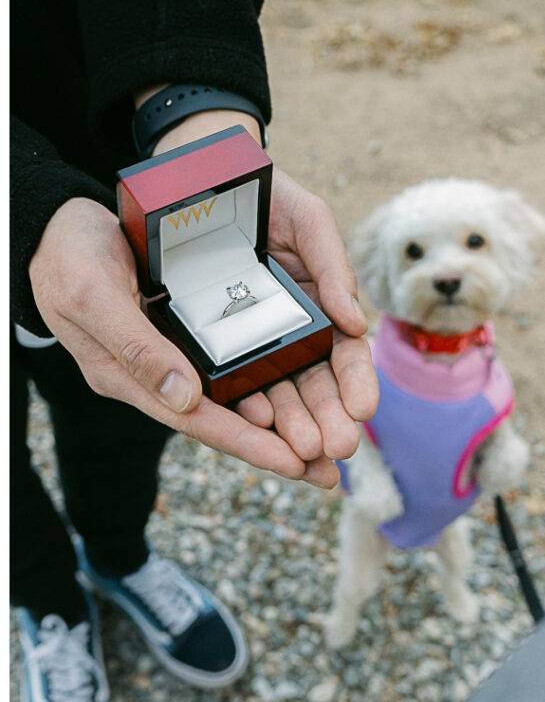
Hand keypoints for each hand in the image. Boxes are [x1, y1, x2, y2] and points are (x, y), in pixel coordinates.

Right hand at [28, 197, 323, 483]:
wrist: (59, 226)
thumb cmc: (68, 259)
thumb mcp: (93, 295)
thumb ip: (136, 348)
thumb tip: (185, 398)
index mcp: (130, 376)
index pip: (198, 420)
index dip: (247, 443)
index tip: (293, 465)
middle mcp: (159, 375)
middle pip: (227, 418)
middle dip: (278, 446)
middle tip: (330, 475)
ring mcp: (174, 357)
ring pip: (237, 396)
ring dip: (283, 418)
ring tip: (330, 443)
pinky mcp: (188, 334)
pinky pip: (235, 364)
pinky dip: (269, 378)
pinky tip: (303, 388)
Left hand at [154, 111, 378, 486]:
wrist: (206, 178)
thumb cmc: (267, 196)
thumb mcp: (308, 221)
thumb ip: (333, 266)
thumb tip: (356, 322)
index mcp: (321, 307)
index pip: (346, 354)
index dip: (357, 381)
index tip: (364, 408)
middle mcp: (291, 332)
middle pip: (316, 384)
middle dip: (329, 417)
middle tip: (338, 446)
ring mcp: (254, 342)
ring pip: (279, 392)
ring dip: (294, 425)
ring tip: (304, 451)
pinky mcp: (216, 344)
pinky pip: (233, 380)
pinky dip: (248, 405)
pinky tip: (258, 423)